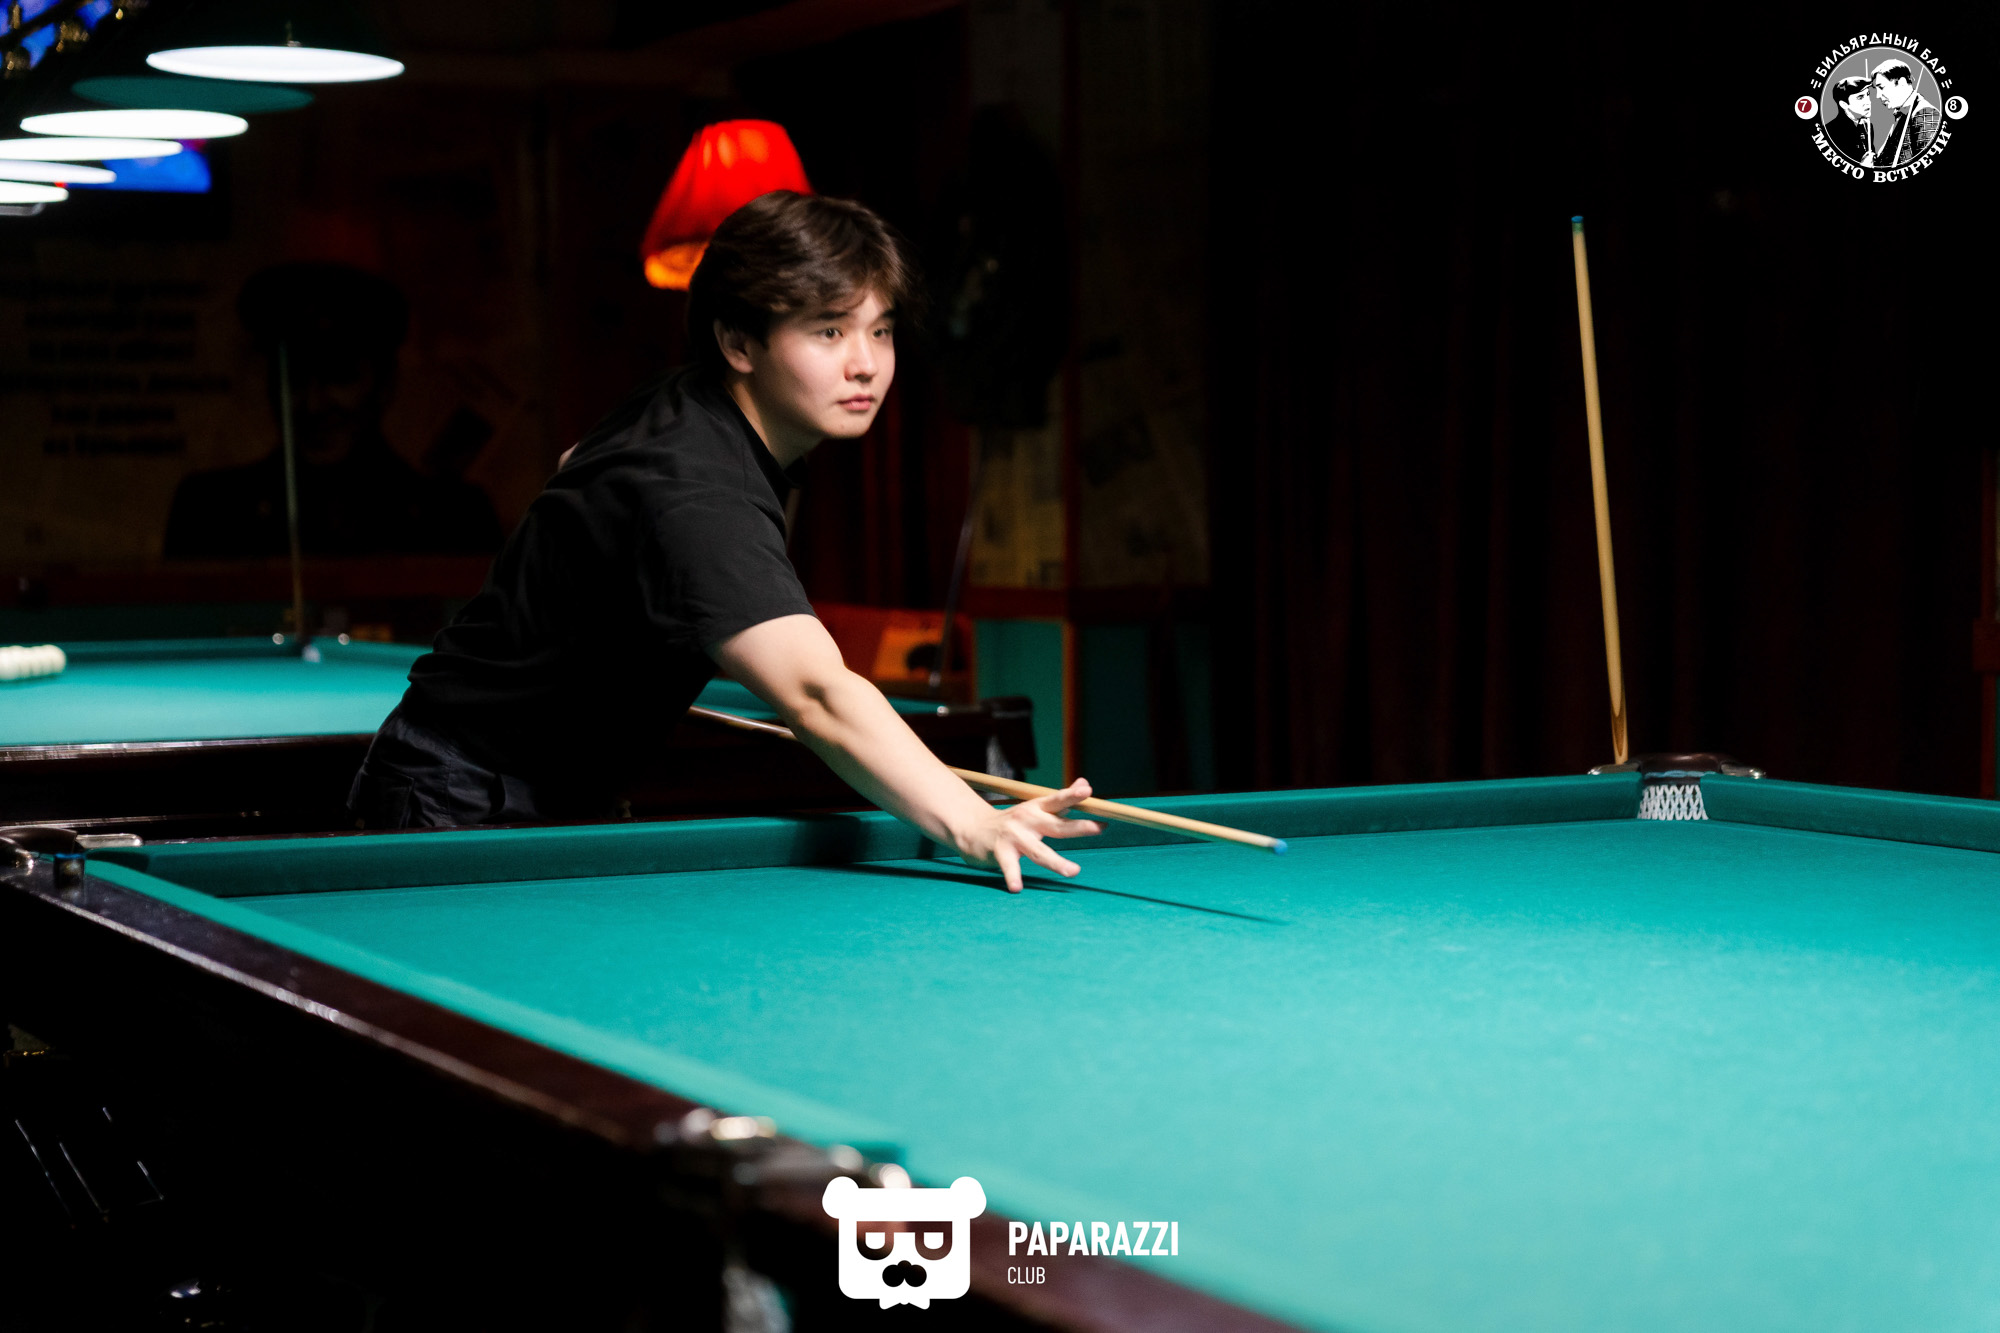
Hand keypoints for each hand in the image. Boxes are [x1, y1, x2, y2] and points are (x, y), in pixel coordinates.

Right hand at [955, 778, 1103, 892]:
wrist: (974, 829)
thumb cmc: (1013, 822)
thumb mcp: (1036, 807)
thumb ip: (1061, 800)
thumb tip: (1084, 783)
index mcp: (1037, 808)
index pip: (1058, 800)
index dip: (1073, 795)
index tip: (1088, 791)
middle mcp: (1027, 820)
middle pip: (1056, 825)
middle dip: (1077, 827)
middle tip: (1098, 828)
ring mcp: (1013, 836)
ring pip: (1039, 851)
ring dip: (1056, 862)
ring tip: (1073, 871)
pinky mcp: (1000, 852)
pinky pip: (1009, 867)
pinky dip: (1013, 877)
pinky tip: (1016, 888)